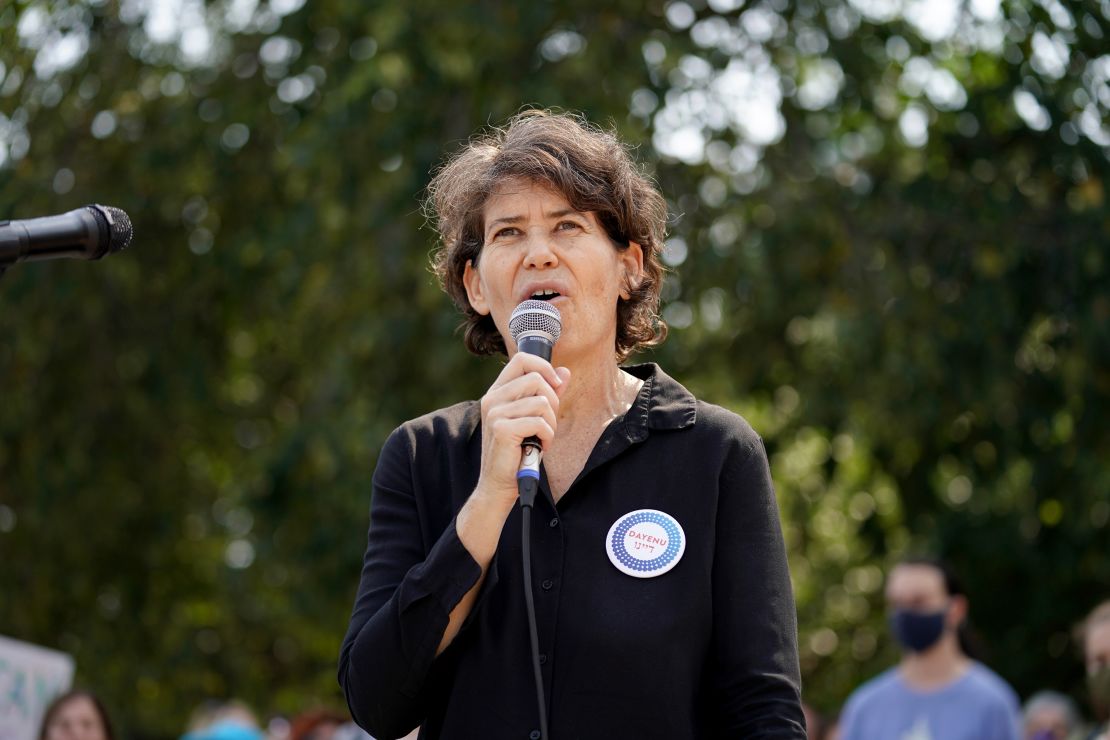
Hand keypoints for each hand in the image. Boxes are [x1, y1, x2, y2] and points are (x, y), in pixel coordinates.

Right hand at [474, 352, 570, 503]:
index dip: (543, 366)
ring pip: (542, 402)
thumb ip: (548, 394)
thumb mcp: (534, 417)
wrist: (500, 483)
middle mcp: (493, 398)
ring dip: (551, 423)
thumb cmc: (518, 451)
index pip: (521, 360)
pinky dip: (547, 436)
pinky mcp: (502, 428)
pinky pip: (539, 422)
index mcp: (498, 392)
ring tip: (542, 437)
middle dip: (553, 401)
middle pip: (536, 378)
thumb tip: (564, 372)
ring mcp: (495, 413)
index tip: (556, 383)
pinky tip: (539, 447)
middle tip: (548, 422)